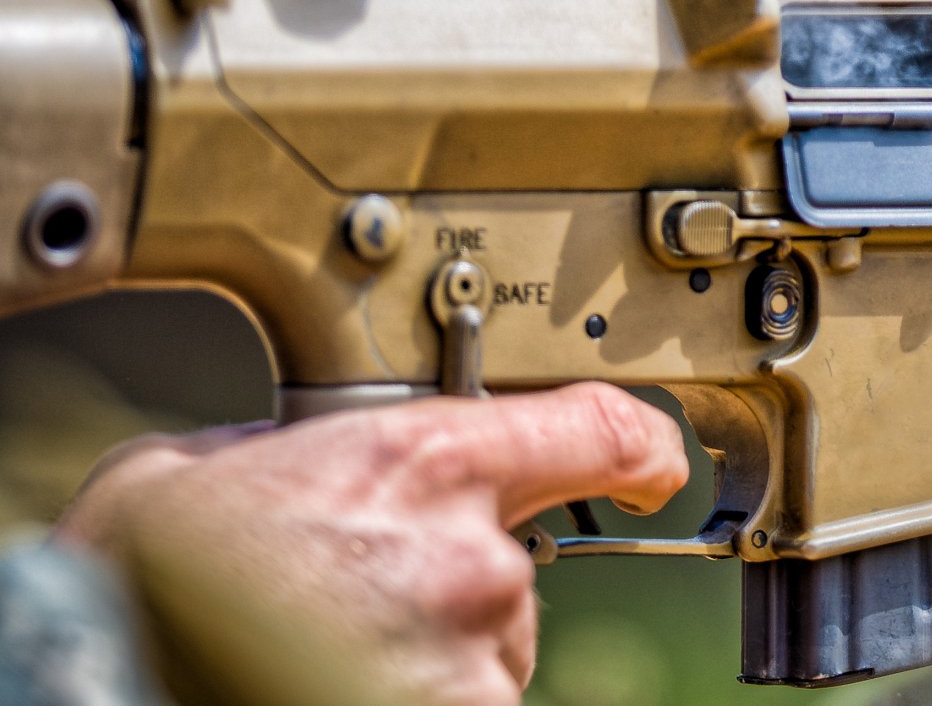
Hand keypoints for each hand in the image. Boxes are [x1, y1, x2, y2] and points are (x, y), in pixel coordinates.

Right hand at [56, 383, 688, 705]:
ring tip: (325, 653)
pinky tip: (332, 681)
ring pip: (490, 658)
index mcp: (425, 459)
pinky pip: (470, 705)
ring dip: (432, 661)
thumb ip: (322, 442)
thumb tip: (330, 449)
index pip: (600, 430)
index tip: (656, 464)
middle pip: (516, 571)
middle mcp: (471, 557)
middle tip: (348, 602)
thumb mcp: (234, 460)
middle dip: (454, 590)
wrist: (98, 657)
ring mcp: (467, 658)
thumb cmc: (142, 573)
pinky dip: (420, 697)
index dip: (641, 447)